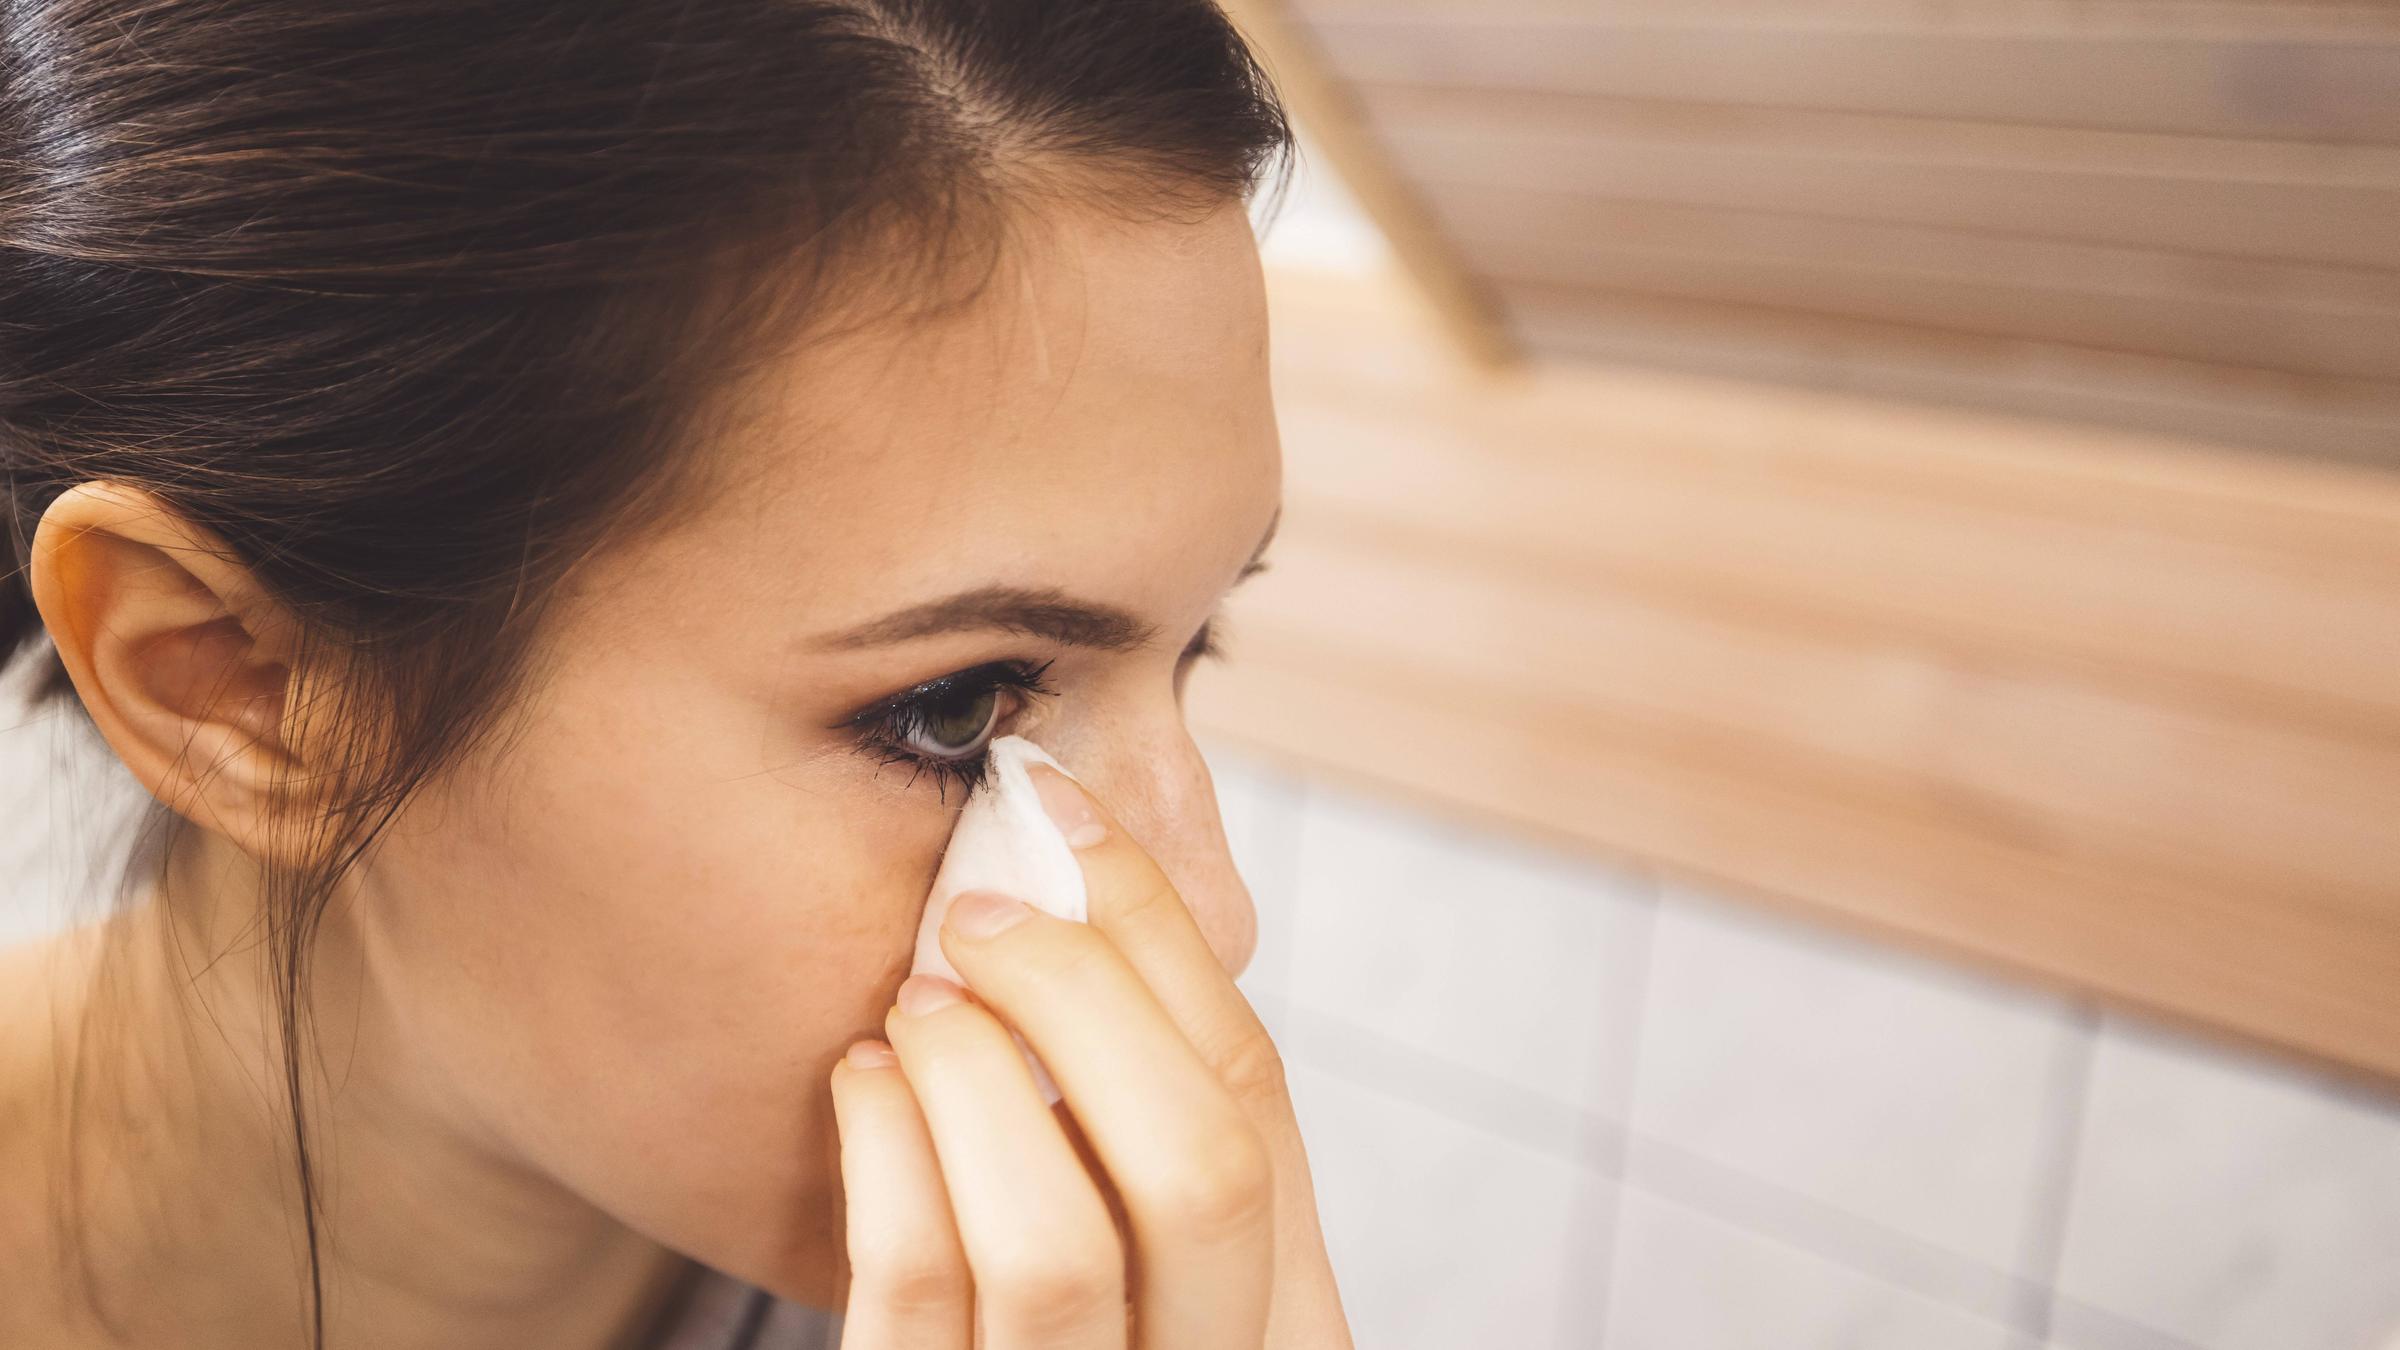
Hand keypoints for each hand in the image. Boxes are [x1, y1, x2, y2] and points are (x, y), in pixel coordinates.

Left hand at [826, 761, 1353, 1348]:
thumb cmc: (1048, 1326)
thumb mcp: (1149, 1253)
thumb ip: (1152, 1122)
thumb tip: (1091, 885)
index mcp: (1281, 1316)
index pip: (1259, 1099)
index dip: (1159, 934)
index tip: (1062, 812)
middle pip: (1204, 1168)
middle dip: (1086, 1002)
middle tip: (983, 914)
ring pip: (1058, 1249)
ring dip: (978, 1081)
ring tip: (917, 1005)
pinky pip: (912, 1305)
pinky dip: (883, 1160)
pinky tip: (862, 1080)